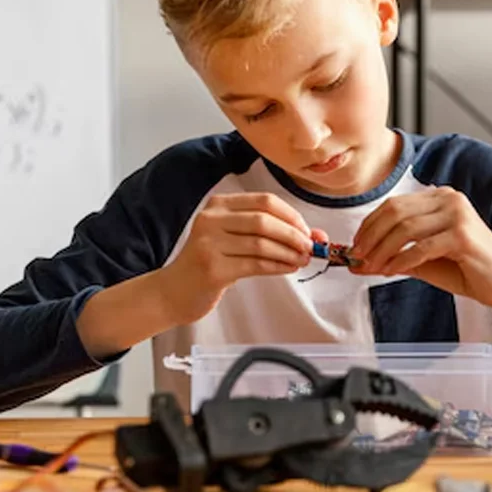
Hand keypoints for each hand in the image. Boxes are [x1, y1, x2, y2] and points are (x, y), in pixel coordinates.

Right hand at [161, 193, 313, 322]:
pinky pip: (255, 265)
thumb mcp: (236, 240)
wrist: (175, 291)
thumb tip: (316, 235)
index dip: (292, 215)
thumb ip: (272, 233)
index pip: (264, 201)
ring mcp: (209, 243)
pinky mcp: (212, 268)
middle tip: (310, 247)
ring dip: (289, 253)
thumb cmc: (210, 263)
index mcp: (218, 205)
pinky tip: (288, 269)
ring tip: (302, 260)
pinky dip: (278, 266)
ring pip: (262, 244)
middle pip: (264, 220)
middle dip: (294, 235)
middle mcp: (211, 219)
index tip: (307, 231)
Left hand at [349, 186, 491, 308]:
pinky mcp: (463, 235)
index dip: (369, 225)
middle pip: (395, 213)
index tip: (354, 246)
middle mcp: (449, 199)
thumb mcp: (425, 260)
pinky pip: (421, 247)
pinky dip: (401, 260)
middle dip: (370, 237)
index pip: (393, 205)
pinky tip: (390, 272)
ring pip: (404, 229)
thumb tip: (359, 262)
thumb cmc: (470, 271)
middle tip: (357, 258)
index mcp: (440, 198)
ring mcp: (457, 215)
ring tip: (371, 268)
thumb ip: (395, 255)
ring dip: (382, 251)